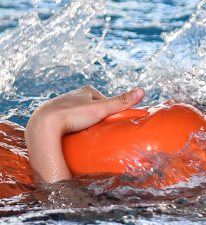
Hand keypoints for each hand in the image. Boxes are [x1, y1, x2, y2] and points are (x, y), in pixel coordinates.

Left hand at [25, 86, 144, 182]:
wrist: (44, 125)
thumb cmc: (73, 115)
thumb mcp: (101, 109)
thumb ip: (121, 102)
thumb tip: (143, 91)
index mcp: (85, 90)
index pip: (103, 100)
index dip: (108, 110)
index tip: (109, 121)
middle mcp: (72, 95)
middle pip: (90, 106)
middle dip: (95, 116)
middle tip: (97, 129)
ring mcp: (61, 104)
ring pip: (77, 113)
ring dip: (82, 121)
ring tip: (85, 133)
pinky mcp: (52, 115)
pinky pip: (66, 120)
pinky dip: (70, 125)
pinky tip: (71, 133)